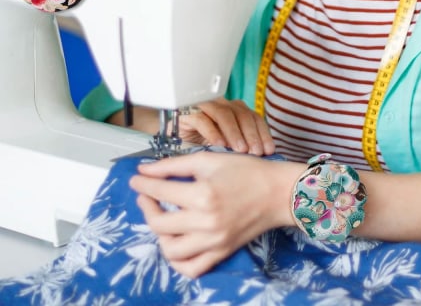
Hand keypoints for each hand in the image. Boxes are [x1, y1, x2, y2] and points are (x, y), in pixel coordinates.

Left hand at [129, 151, 300, 277]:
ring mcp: (213, 242)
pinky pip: (191, 268)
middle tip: (146, 194)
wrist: (277, 191)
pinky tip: (176, 241)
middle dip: (146, 206)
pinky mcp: (221, 252)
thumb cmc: (246, 170)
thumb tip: (144, 170)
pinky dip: (177, 260)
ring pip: (170, 250)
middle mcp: (205, 222)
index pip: (160, 192)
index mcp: (202, 195)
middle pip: (159, 223)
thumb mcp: (209, 159)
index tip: (135, 178)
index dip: (143, 183)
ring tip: (161, 217)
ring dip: (159, 234)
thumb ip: (173, 165)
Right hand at [179, 98, 274, 155]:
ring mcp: (205, 107)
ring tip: (241, 149)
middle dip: (251, 134)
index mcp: (235, 111)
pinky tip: (219, 144)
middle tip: (255, 151)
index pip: (254, 117)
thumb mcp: (225, 147)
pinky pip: (202, 119)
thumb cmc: (201, 144)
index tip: (268, 150)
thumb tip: (260, 158)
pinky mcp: (188, 112)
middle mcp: (222, 105)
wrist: (172, 140)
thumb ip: (240, 147)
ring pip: (225, 114)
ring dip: (234, 132)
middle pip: (242, 114)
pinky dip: (212, 132)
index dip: (263, 133)